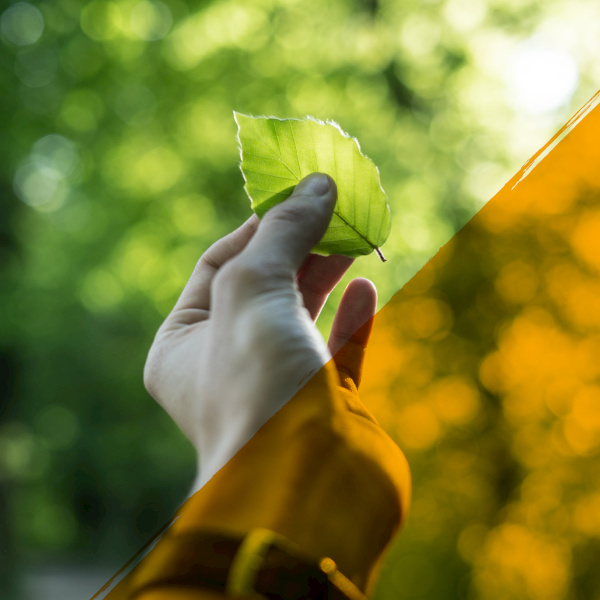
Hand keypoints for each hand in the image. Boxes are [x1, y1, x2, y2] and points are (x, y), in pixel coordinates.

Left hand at [143, 173, 377, 486]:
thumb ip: (284, 231)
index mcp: (182, 342)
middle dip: (297, 245)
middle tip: (334, 211)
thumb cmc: (257, 383)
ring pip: (302, 315)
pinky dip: (351, 317)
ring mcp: (276, 384)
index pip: (217, 263)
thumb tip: (318, 183)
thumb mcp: (255, 289)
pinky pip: (337, 350)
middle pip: (263, 285)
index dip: (258, 224)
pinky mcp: (323, 404)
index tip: (299, 194)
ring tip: (352, 239)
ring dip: (325, 275)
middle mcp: (224, 364)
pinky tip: (366, 289)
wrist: (307, 485)